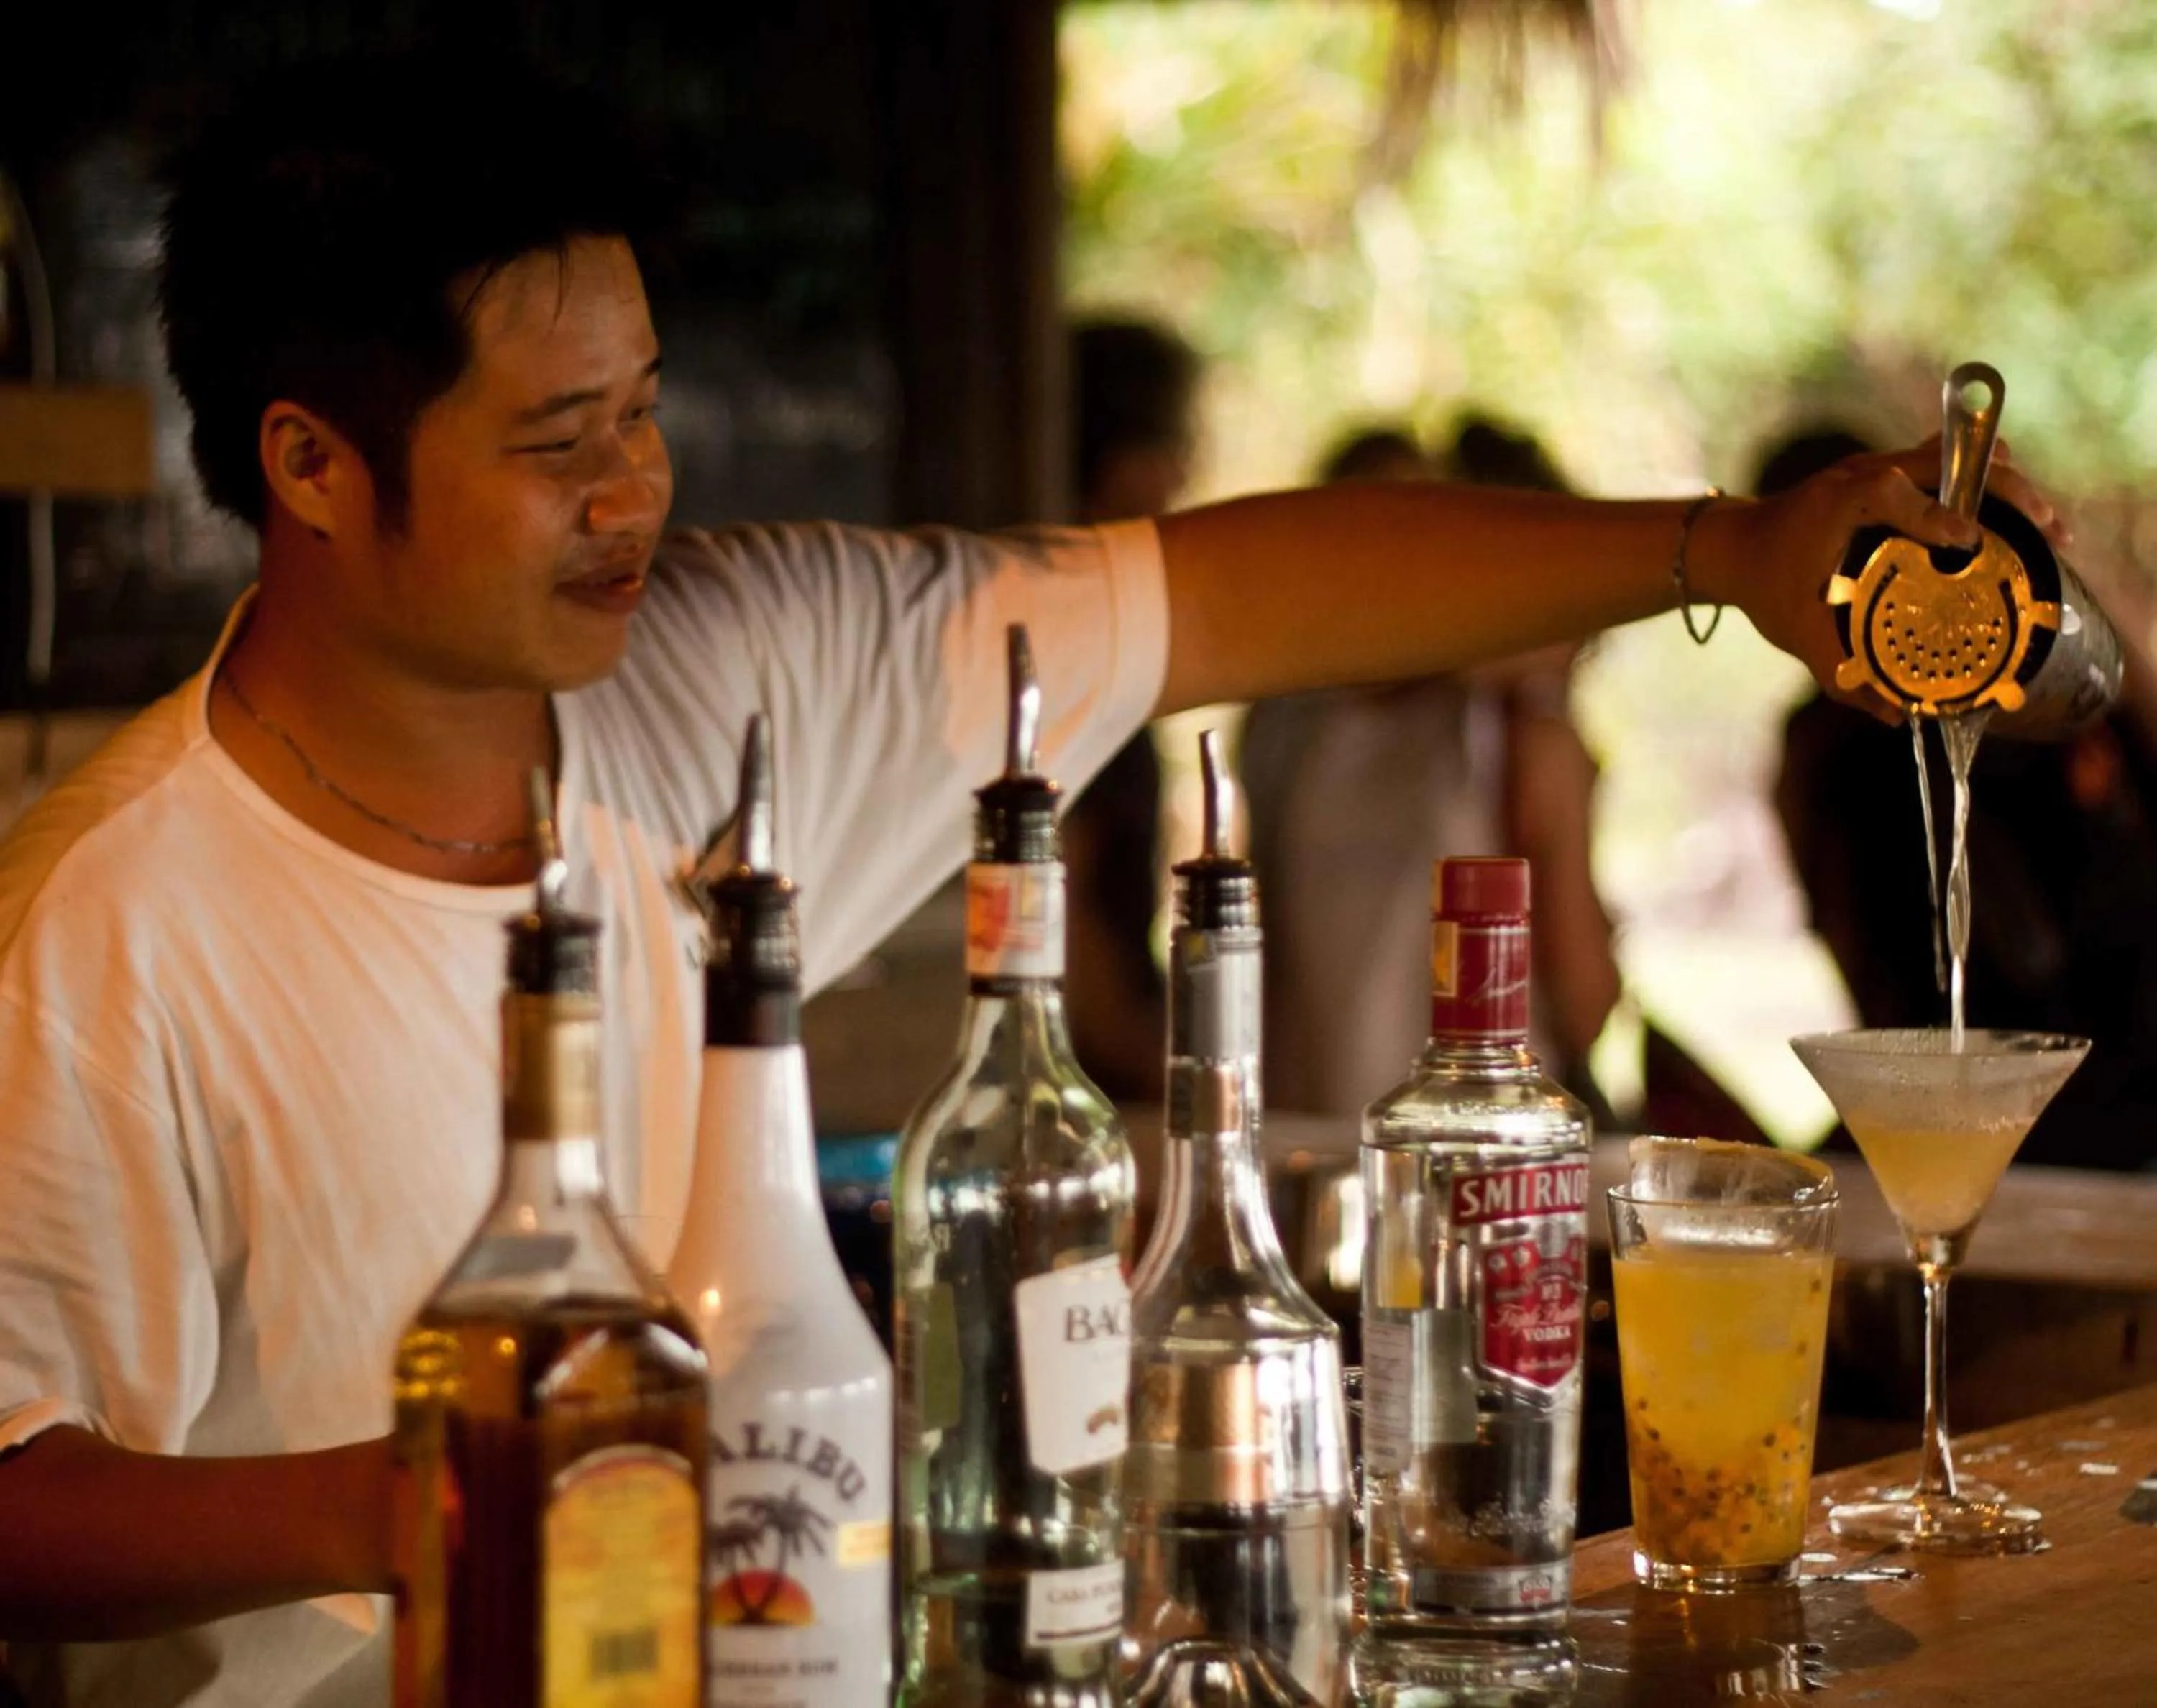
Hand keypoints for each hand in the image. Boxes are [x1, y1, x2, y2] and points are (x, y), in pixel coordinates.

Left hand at [1702, 439, 2068, 714]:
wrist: (1733, 545)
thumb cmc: (1765, 587)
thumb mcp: (1799, 635)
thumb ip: (1844, 678)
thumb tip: (1897, 717)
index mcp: (1842, 505)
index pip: (1892, 491)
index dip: (1934, 512)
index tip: (1969, 540)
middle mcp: (1866, 473)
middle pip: (1951, 461)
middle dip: (2009, 492)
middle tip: (2053, 532)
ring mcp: (1881, 465)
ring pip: (1960, 458)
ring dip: (2009, 486)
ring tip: (2050, 527)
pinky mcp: (1892, 470)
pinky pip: (1951, 468)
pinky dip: (1988, 487)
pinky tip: (2018, 522)